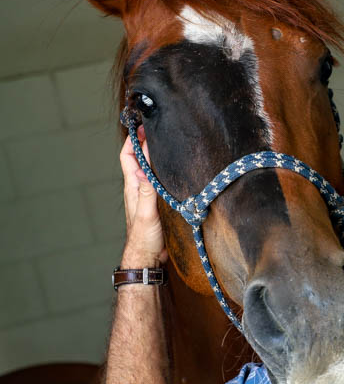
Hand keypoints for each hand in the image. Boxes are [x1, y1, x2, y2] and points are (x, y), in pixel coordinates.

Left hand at [119, 129, 165, 266]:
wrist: (149, 258)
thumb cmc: (145, 238)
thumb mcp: (146, 213)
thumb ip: (146, 191)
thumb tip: (143, 168)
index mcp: (133, 187)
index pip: (128, 156)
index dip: (133, 140)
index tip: (143, 125)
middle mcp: (138, 188)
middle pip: (138, 159)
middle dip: (145, 142)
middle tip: (158, 128)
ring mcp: (147, 195)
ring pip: (149, 170)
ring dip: (155, 156)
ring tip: (168, 143)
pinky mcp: (158, 203)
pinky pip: (159, 181)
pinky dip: (164, 171)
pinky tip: (175, 168)